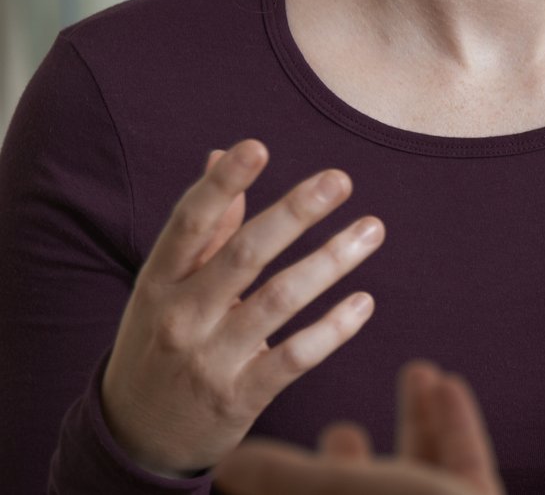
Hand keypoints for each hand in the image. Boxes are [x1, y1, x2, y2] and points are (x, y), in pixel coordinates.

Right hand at [101, 140, 384, 475]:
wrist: (135, 434)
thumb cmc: (161, 338)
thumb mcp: (166, 285)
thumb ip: (203, 226)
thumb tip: (220, 153)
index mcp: (160, 280)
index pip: (189, 223)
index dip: (221, 184)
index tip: (256, 146)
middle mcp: (181, 316)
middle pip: (244, 255)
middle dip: (294, 213)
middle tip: (339, 179)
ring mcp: (210, 359)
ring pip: (279, 300)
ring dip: (331, 260)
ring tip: (372, 228)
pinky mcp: (240, 396)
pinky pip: (295, 357)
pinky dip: (333, 328)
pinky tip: (364, 301)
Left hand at [214, 361, 504, 494]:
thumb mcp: (328, 494)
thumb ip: (279, 478)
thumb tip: (231, 464)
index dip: (284, 484)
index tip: (271, 452)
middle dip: (350, 461)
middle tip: (339, 429)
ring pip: (418, 473)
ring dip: (415, 420)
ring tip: (415, 372)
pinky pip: (462, 462)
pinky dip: (455, 422)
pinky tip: (448, 383)